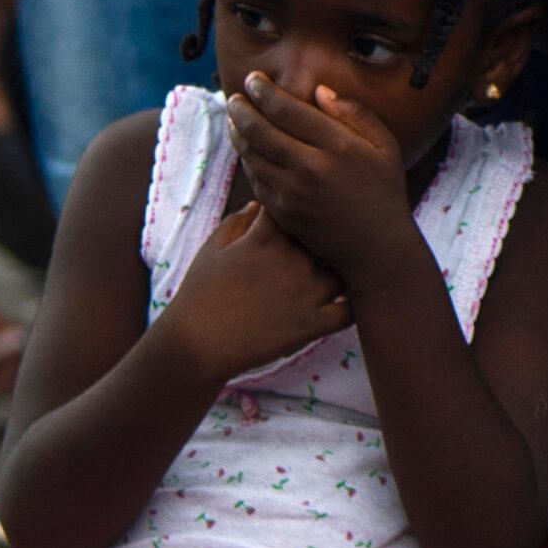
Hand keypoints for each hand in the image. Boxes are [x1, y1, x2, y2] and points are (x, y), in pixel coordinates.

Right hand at [158, 203, 349, 380]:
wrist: (197, 344)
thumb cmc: (200, 293)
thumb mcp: (213, 249)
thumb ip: (238, 222)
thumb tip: (260, 204)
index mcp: (266, 237)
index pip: (299, 209)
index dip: (303, 212)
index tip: (302, 218)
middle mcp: (292, 260)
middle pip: (327, 237)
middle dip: (327, 239)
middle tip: (324, 245)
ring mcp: (307, 293)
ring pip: (343, 271)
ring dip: (341, 271)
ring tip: (337, 273)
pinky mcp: (313, 324)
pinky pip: (349, 311)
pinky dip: (350, 306)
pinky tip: (341, 302)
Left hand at [222, 74, 421, 288]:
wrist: (377, 247)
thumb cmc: (384, 190)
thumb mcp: (384, 145)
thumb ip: (354, 113)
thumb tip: (319, 90)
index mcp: (338, 146)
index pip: (287, 110)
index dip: (264, 91)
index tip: (253, 79)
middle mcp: (311, 168)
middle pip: (260, 130)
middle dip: (241, 108)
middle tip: (234, 97)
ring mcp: (293, 193)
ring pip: (252, 155)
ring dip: (237, 132)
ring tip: (234, 118)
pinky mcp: (282, 213)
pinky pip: (255, 179)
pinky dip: (247, 160)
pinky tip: (247, 148)